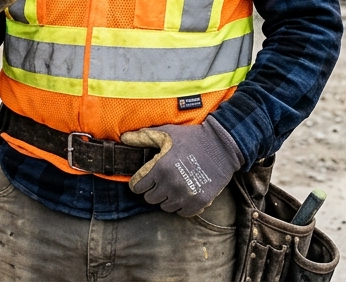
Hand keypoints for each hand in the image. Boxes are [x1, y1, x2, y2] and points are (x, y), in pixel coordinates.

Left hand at [122, 117, 242, 217]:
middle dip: (153, 190)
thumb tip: (123, 138)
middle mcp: (171, 184)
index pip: (137, 187)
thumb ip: (143, 137)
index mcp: (160, 168)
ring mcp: (185, 195)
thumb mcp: (167, 133)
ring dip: (168, 198)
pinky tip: (186, 192)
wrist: (222, 146)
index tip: (146, 179)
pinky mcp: (199, 203)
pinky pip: (182, 213)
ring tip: (176, 184)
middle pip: (150, 199)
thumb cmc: (192, 138)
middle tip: (163, 180)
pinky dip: (182, 205)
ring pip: (165, 207)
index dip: (140, 182)